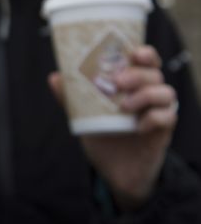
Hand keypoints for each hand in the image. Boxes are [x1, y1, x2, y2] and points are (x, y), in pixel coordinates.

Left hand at [49, 45, 177, 210]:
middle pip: (154, 74)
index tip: (133, 53)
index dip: (145, 53)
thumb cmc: (103, 134)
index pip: (146, 60)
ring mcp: (158, 112)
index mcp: (132, 84)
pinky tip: (138, 126)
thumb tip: (54, 77)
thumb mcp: (84, 114)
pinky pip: (168, 117)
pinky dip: (155, 118)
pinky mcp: (163, 132)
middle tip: (117, 82)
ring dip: (146, 94)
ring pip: (166, 93)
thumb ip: (71, 97)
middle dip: (137, 74)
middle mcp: (149, 94)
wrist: (114, 170)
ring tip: (124, 105)